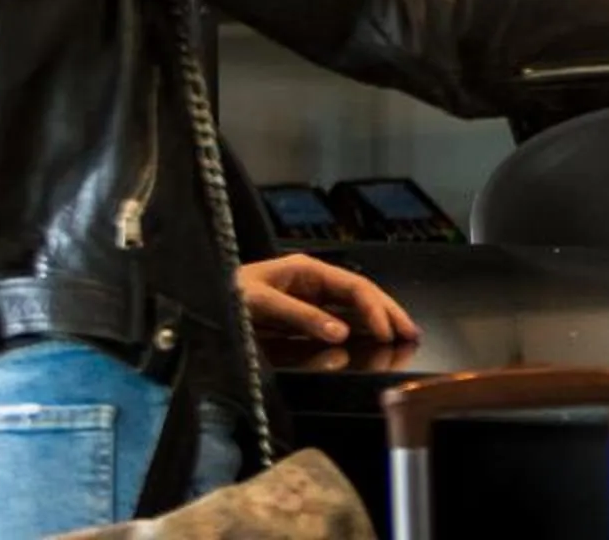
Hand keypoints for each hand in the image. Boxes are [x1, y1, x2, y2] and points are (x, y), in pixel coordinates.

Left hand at [237, 254, 421, 346]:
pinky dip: (360, 328)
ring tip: (403, 335)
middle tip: (411, 333)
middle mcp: (314, 282)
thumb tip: (342, 334)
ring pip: (354, 306)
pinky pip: (339, 319)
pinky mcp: (302, 314)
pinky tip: (374, 338)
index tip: (387, 332)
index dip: (374, 309)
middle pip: (361, 294)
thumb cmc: (226, 294)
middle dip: (388, 311)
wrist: (197, 299)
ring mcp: (310, 297)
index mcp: (308, 270)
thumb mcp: (260, 304)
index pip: (353, 287)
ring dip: (379, 319)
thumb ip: (300, 317)